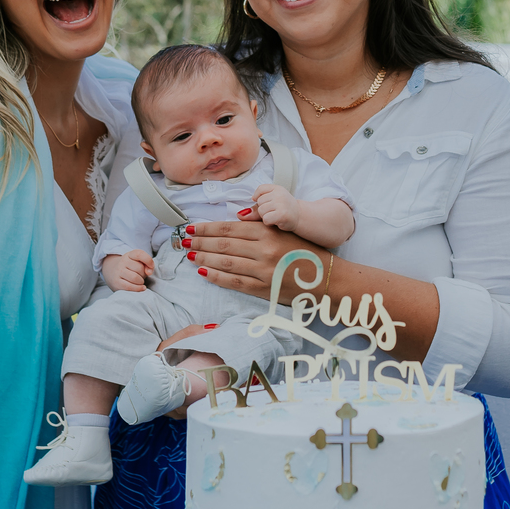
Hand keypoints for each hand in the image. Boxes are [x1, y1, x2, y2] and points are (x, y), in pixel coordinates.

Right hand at [102, 249, 154, 291]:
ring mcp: (118, 272)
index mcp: (130, 255)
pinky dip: (138, 288)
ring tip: (140, 282)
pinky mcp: (116, 282)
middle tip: (142, 276)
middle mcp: (123, 261)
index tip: (151, 266)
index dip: (148, 260)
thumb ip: (148, 264)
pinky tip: (141, 287)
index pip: (139, 254)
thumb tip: (149, 272)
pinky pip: (129, 286)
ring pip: (135, 278)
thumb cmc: (132, 268)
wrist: (114, 272)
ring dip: (141, 282)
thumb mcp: (140, 262)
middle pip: (139, 268)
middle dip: (144, 274)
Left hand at [183, 218, 327, 300]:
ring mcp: (262, 271)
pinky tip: (203, 273)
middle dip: (200, 242)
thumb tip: (234, 219)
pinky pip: (234, 282)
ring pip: (225, 263)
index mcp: (267, 232)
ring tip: (190, 255)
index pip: (229, 228)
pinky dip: (217, 277)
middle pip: (223, 245)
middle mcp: (264, 250)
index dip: (207, 228)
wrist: (326, 277)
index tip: (191, 227)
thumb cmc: (304, 251)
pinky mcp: (264, 289)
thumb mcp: (283, 231)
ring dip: (204, 258)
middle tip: (183, 240)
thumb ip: (260, 225)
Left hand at [251, 184, 298, 230]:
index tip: (266, 203)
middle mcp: (280, 194)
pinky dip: (269, 223)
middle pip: (259, 202)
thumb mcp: (271, 204)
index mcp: (277, 188)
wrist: (300, 218)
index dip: (259, 198)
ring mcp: (281, 203)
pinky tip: (277, 222)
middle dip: (263, 210)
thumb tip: (240, 215)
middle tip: (274, 212)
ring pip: (261, 211)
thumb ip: (255, 208)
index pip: (260, 189)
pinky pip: (266, 219)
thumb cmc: (284, 210)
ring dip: (266, 217)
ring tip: (275, 217)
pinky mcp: (282, 214)